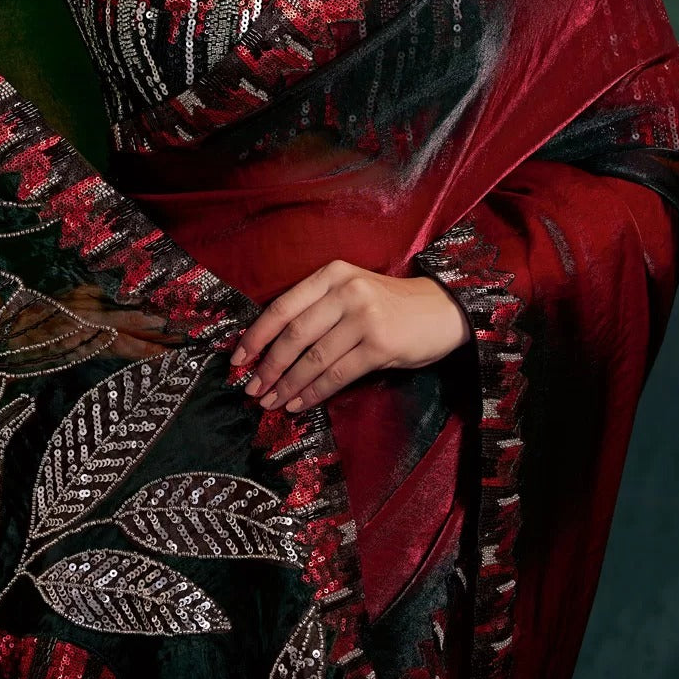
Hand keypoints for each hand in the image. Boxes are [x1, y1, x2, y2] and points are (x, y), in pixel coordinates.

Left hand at [229, 260, 471, 412]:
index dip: (256, 336)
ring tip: (270, 402)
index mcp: (332, 274)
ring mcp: (364, 318)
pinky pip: (337, 374)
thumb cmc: (389, 305)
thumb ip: (317, 309)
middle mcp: (346, 291)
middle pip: (293, 335)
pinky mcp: (380, 346)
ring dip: (287, 385)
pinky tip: (300, 404)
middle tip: (251, 390)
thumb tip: (270, 347)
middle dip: (268, 366)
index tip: (237, 360)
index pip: (283, 307)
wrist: (442, 310)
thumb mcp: (351, 292)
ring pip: (313, 358)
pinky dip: (314, 393)